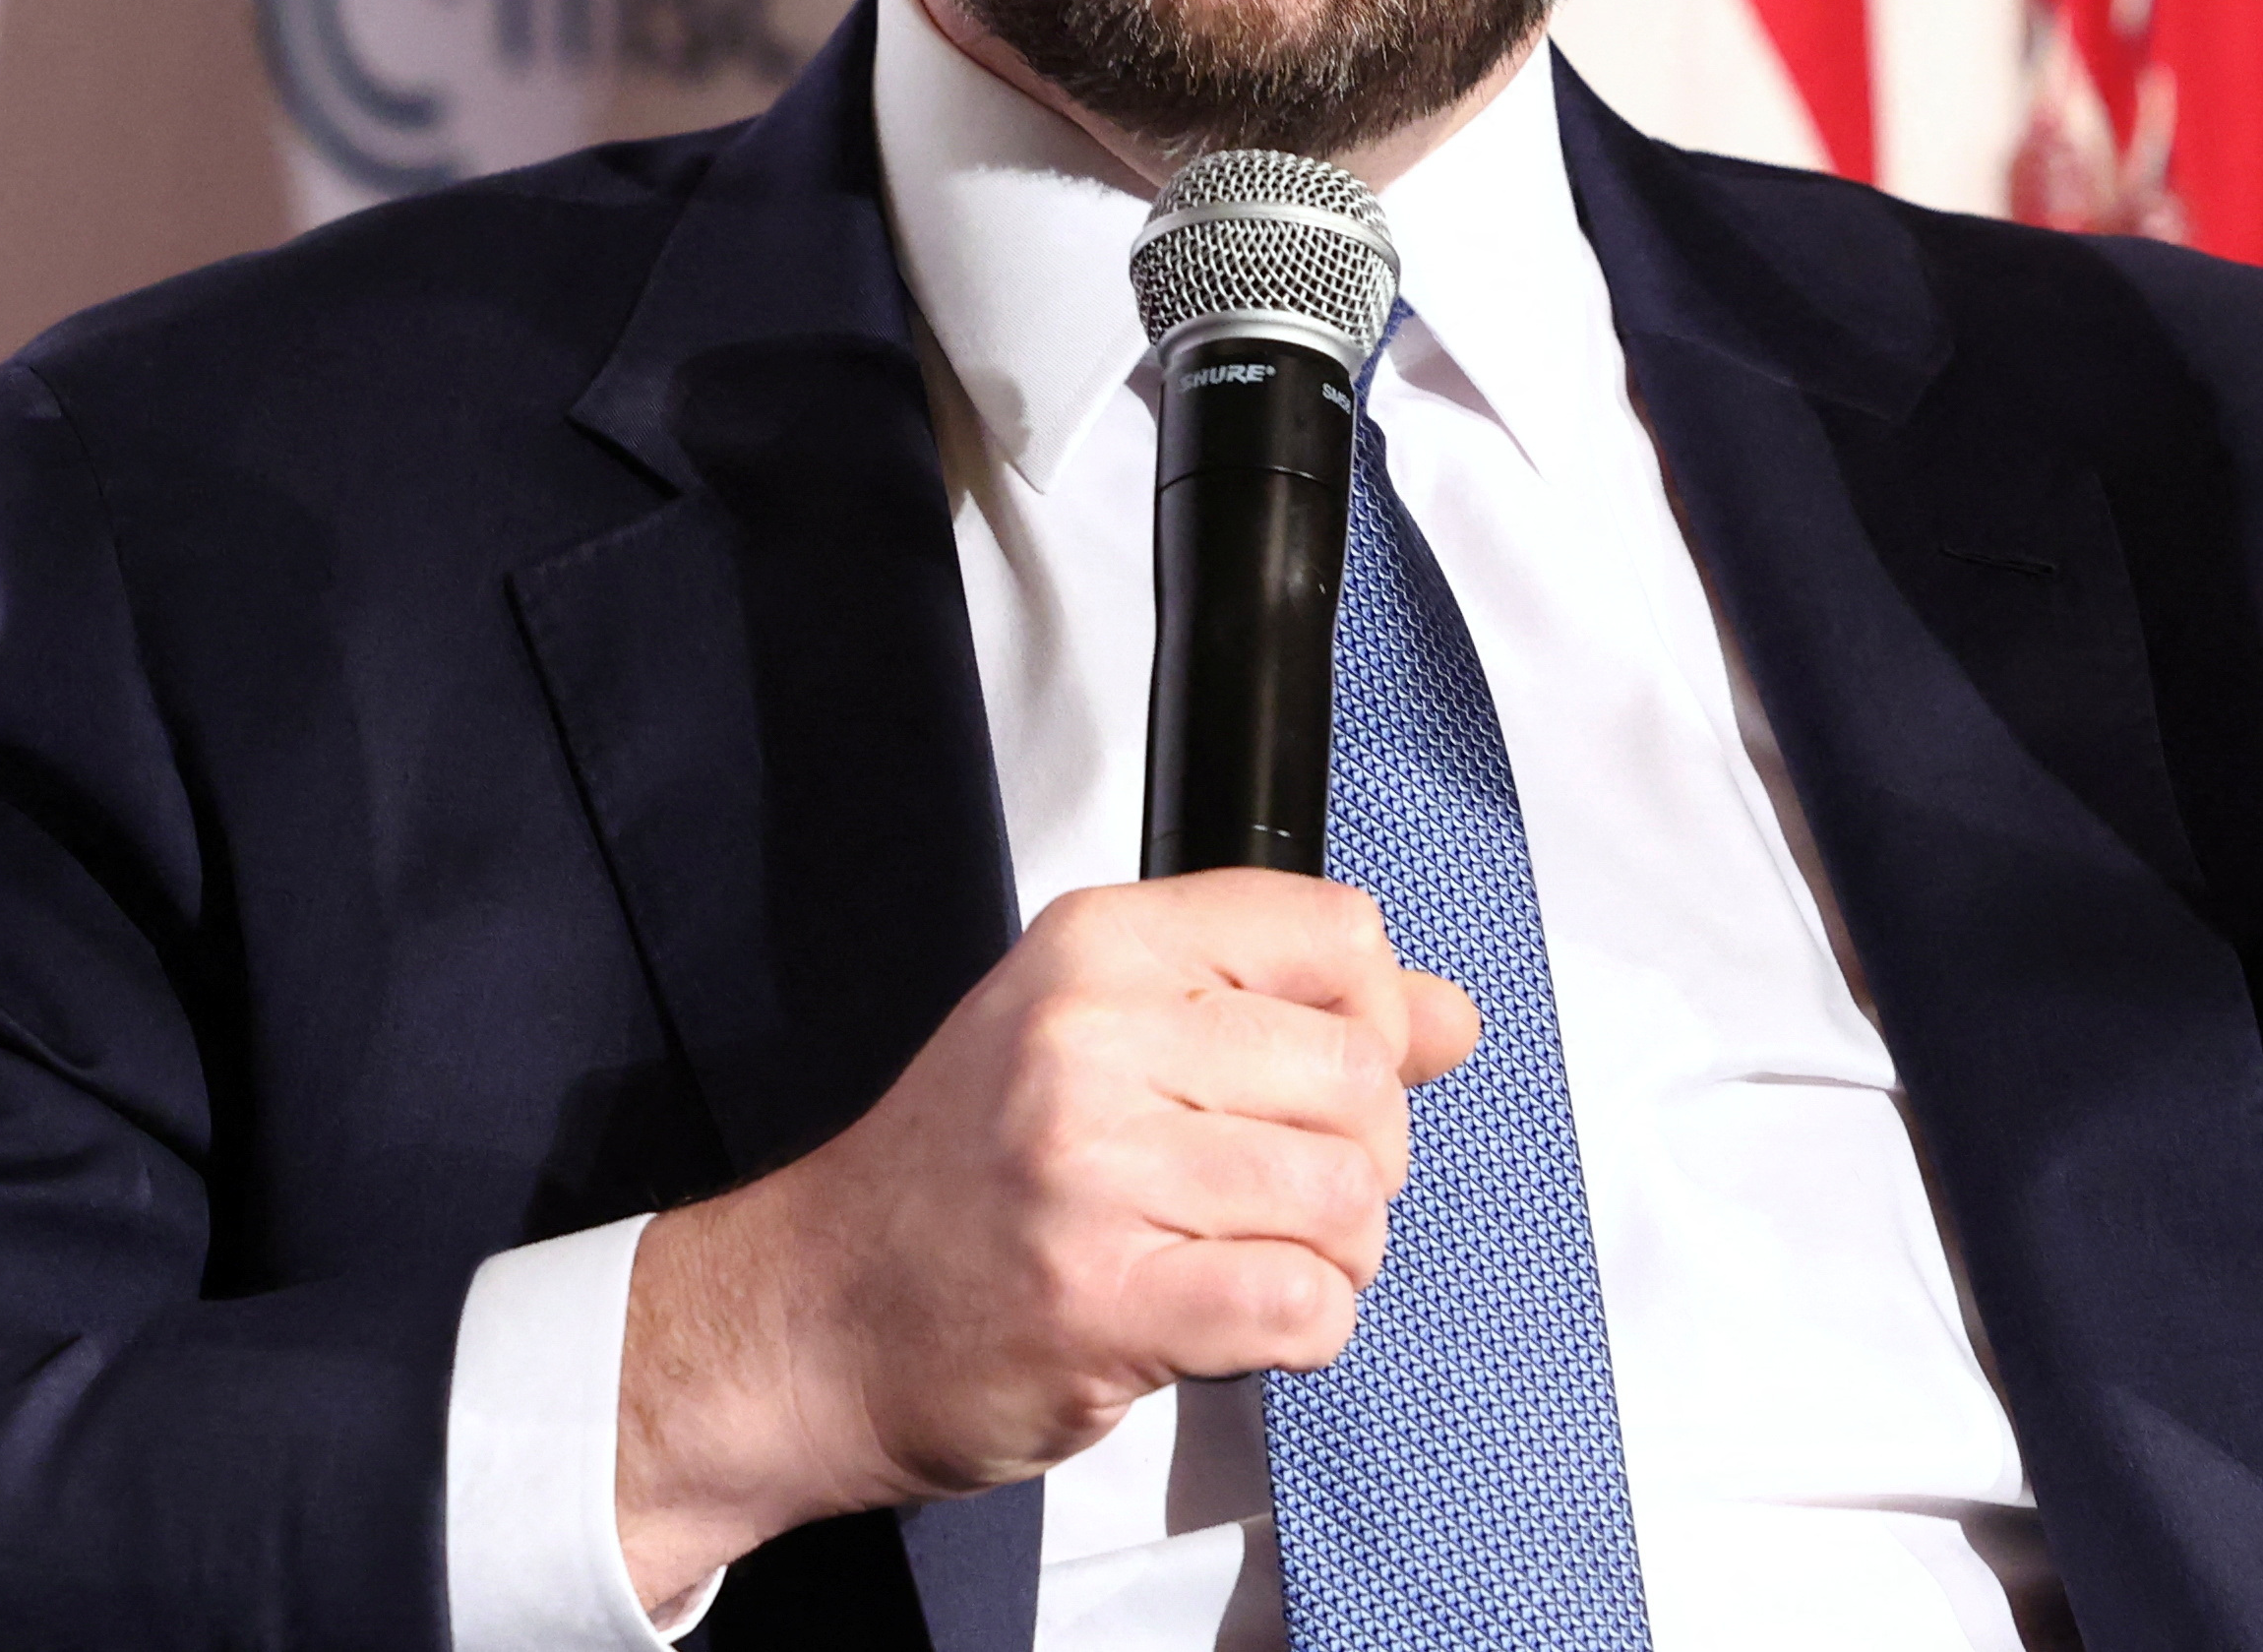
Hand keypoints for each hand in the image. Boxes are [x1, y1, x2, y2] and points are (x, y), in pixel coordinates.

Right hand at [613, 873, 1480, 1612]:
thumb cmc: (961, 1177)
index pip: (1338, 934)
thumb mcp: (1103, 1035)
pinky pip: (1304, 1302)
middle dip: (1359, 1158)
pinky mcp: (1102, 1302)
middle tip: (1274, 1196)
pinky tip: (1238, 1320)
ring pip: (1348, 1197)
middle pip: (1362, 1077)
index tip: (1319, 1077)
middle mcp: (1091, 1040)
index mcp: (1098, 948)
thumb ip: (1284, 1008)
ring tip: (1249, 1258)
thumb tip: (1449, 1015)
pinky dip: (1306, 1328)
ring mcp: (1093, 1172)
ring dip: (1333, 1254)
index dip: (1373, 1018)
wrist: (813, 1318)